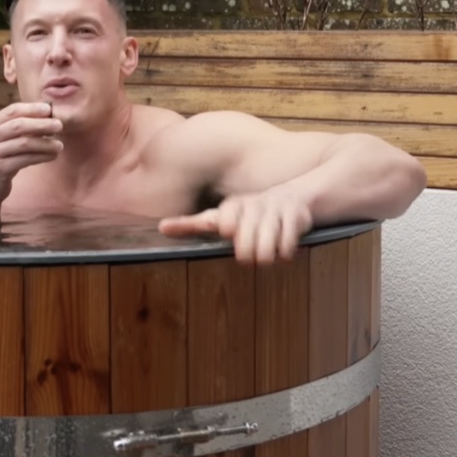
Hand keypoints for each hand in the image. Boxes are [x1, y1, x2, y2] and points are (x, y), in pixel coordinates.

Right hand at [0, 100, 62, 218]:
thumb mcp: (3, 140)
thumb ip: (19, 128)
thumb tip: (47, 115)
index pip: (12, 111)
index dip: (32, 109)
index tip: (49, 110)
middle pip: (18, 125)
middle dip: (41, 124)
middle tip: (59, 125)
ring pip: (24, 143)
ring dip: (45, 143)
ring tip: (59, 145)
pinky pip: (25, 160)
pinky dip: (42, 156)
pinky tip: (52, 156)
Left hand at [158, 187, 313, 264]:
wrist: (294, 199)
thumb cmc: (248, 214)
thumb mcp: (220, 215)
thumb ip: (191, 224)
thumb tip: (161, 227)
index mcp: (233, 206)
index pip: (223, 222)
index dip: (228, 230)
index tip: (230, 231)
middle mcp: (253, 205)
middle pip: (245, 247)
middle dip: (248, 255)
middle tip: (251, 253)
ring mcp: (275, 211)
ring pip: (266, 251)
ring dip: (267, 257)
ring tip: (267, 253)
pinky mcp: (296, 217)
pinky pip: (287, 248)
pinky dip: (285, 254)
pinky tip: (284, 249)